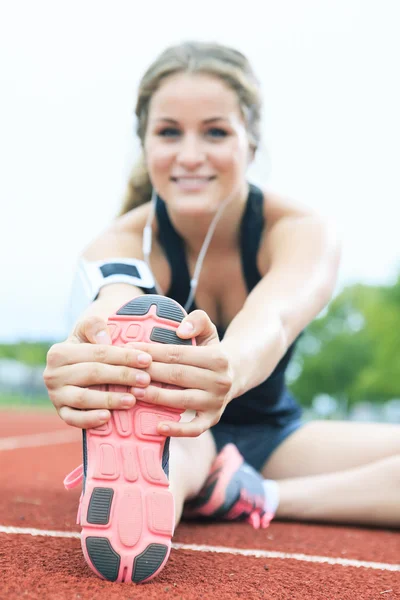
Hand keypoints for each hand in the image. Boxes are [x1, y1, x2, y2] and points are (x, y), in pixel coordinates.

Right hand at [43, 315, 152, 428]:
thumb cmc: (85, 347)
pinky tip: (108, 417)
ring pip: (83, 398)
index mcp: (59, 352)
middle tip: (145, 380)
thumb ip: (94, 326)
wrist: (71, 366)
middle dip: (122, 376)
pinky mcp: (60, 412)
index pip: (97, 353)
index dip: (124, 356)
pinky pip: (73, 419)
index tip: (146, 360)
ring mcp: (56, 395)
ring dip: (109, 399)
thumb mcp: (86, 331)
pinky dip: (90, 419)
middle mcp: (53, 374)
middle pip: (93, 374)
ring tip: (132, 400)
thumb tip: (104, 339)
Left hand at [128, 310, 233, 436]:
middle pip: (177, 376)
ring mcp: (216, 402)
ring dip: (156, 397)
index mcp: (217, 358)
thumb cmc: (211, 350)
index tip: (130, 349)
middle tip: (125, 372)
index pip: (177, 354)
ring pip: (181, 400)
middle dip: (149, 373)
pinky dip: (177, 430)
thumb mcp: (208, 330)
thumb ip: (197, 320)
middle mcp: (219, 381)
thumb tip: (181, 331)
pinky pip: (194, 428)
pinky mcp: (212, 419)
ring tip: (133, 392)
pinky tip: (158, 426)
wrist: (234, 373)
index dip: (152, 352)